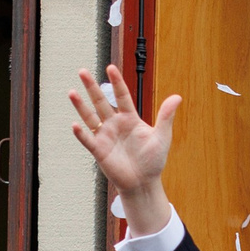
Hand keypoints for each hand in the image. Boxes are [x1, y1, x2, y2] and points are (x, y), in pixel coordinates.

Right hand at [68, 65, 178, 234]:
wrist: (144, 182)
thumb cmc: (153, 160)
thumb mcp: (162, 137)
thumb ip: (166, 117)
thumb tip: (177, 97)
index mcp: (130, 118)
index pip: (122, 96)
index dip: (117, 82)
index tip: (110, 68)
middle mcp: (115, 124)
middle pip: (101, 102)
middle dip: (92, 87)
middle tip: (83, 71)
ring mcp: (106, 136)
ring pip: (90, 117)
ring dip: (81, 106)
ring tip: (72, 92)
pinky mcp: (100, 151)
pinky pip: (88, 140)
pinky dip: (81, 133)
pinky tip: (75, 125)